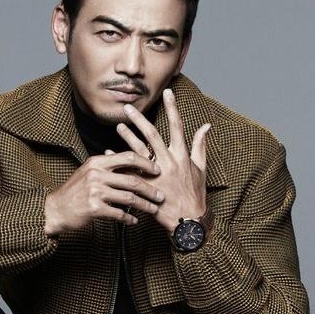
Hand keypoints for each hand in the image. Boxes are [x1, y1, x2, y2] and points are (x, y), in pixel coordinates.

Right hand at [44, 151, 163, 235]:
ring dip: (144, 205)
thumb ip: (108, 167)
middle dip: (150, 189)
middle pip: (132, 180)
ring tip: (153, 209)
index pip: (128, 157)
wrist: (56, 208)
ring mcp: (95, 192)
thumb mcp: (89, 172)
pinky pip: (118, 213)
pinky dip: (129, 218)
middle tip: (161, 195)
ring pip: (129, 198)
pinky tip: (134, 221)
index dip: (146, 163)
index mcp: (97, 162)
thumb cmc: (75, 191)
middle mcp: (96, 175)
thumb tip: (132, 163)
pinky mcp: (94, 208)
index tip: (157, 170)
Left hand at [115, 88, 210, 233]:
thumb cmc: (194, 194)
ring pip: (138, 151)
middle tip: (128, 107)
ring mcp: (156, 175)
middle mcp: (169, 163)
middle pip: (152, 135)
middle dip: (140, 119)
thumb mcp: (201, 169)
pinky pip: (128, 171)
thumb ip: (200, 146)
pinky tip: (108, 153)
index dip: (173, 108)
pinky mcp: (145, 187)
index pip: (178, 126)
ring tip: (118, 125)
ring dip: (127, 137)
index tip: (167, 92)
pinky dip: (119, 161)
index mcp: (182, 156)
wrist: (187, 221)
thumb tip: (206, 126)